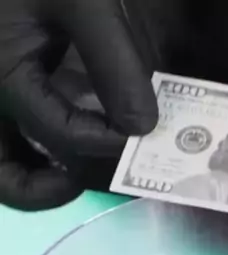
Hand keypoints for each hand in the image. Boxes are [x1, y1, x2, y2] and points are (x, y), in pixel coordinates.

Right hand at [0, 0, 157, 210]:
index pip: (62, 135)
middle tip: (84, 181)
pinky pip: (6, 139)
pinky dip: (28, 152)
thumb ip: (113, 64)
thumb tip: (142, 125)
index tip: (142, 133)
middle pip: (4, 178)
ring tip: (71, 175)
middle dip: (47, 190)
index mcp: (3, 79)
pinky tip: (59, 140)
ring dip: (32, 180)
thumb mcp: (80, 2)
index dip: (108, 142)